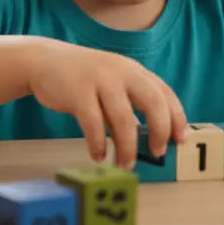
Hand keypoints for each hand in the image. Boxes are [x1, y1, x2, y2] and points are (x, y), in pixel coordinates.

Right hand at [26, 40, 186, 168]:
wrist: (44, 61)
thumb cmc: (82, 78)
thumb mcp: (111, 85)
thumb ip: (128, 106)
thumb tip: (147, 138)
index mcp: (134, 71)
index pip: (164, 93)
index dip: (176, 117)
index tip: (179, 139)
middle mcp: (121, 72)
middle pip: (152, 102)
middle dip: (160, 130)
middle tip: (158, 152)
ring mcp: (100, 80)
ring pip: (123, 118)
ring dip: (127, 146)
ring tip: (125, 164)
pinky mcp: (78, 92)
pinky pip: (94, 124)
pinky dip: (98, 143)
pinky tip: (98, 154)